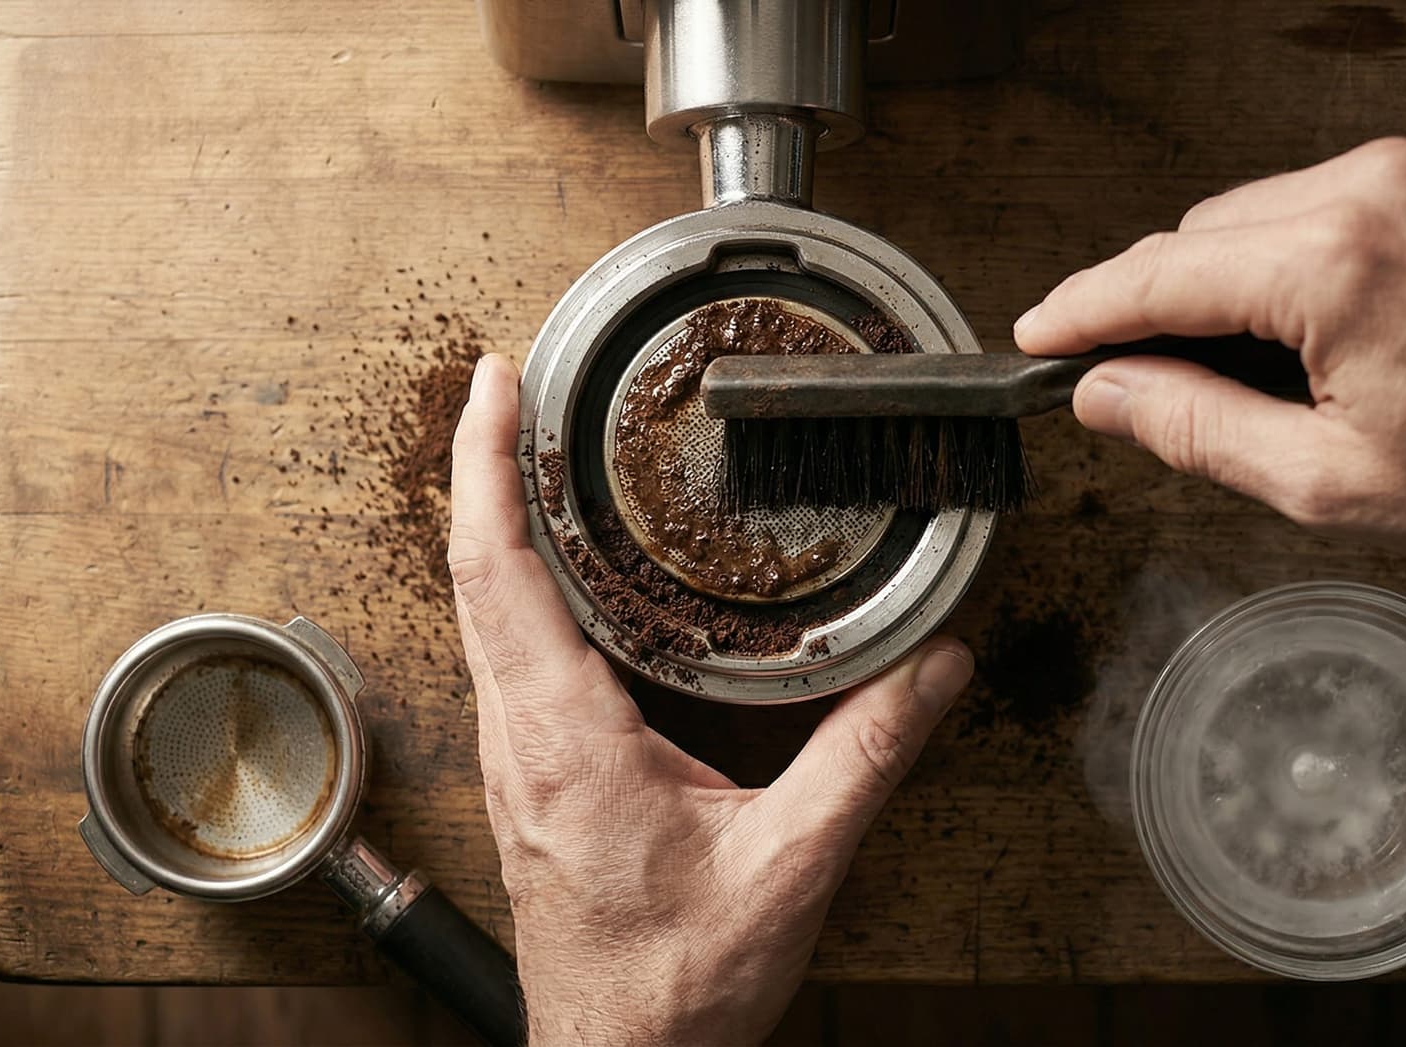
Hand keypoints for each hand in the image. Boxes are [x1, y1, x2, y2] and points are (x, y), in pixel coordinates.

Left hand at [446, 354, 974, 1045]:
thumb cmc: (676, 986)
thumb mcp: (790, 867)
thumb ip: (864, 759)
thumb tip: (932, 669)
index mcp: (564, 738)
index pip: (499, 571)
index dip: (488, 465)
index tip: (496, 384)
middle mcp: (519, 739)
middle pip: (473, 573)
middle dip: (482, 466)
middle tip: (512, 385)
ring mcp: (515, 760)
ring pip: (479, 613)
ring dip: (492, 523)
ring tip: (526, 450)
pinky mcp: (530, 779)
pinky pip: (505, 653)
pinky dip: (514, 582)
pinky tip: (559, 569)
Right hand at [1014, 133, 1405, 625]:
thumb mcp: (1324, 485)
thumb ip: (1191, 428)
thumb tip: (1104, 393)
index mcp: (1337, 261)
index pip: (1162, 274)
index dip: (1084, 310)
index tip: (1036, 335)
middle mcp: (1382, 184)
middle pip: (1209, 233)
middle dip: (1171, 304)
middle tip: (1162, 386)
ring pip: (1272, 210)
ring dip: (1246, 279)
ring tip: (1285, 373)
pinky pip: (1347, 195)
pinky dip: (1317, 251)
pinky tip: (1344, 326)